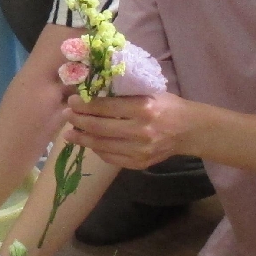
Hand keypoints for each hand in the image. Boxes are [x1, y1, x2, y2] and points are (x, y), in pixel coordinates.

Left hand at [66, 92, 200, 170]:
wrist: (189, 130)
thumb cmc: (167, 105)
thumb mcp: (148, 92)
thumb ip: (123, 94)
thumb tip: (92, 94)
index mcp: (144, 108)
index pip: (106, 107)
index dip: (85, 105)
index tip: (71, 101)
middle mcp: (141, 131)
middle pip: (100, 128)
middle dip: (79, 121)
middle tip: (66, 115)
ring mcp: (140, 150)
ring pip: (102, 146)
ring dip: (83, 139)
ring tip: (70, 133)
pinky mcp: (140, 163)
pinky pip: (111, 158)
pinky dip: (97, 150)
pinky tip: (90, 143)